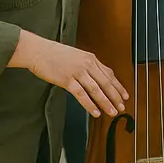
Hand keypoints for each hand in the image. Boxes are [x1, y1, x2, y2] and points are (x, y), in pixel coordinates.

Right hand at [11, 31, 127, 117]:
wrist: (38, 51)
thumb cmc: (54, 54)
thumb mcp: (77, 56)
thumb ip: (88, 66)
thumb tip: (96, 77)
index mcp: (91, 59)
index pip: (110, 74)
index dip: (119, 86)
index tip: (125, 95)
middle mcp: (87, 65)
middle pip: (106, 83)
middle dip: (116, 96)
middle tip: (122, 106)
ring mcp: (78, 72)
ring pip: (97, 90)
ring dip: (106, 102)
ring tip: (112, 111)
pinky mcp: (67, 80)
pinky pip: (81, 94)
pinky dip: (90, 104)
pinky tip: (95, 112)